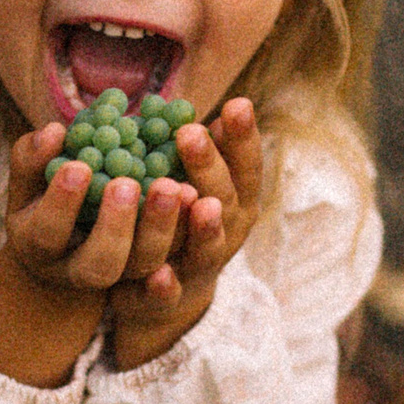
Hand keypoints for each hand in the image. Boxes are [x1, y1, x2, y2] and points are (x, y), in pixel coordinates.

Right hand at [0, 121, 192, 295]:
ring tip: (177, 186)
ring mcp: (122, 273)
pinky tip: (202, 195)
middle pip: (101, 265)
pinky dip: (192, 229)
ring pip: (144, 264)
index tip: (78, 165)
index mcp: (41, 247)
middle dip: (115, 226)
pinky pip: (177, 254)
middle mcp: (80, 270)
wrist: (70, 246)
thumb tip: (54, 131)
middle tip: (128, 183)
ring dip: (162, 228)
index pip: (47, 233)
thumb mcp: (28, 182)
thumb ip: (32, 159)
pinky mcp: (155, 265)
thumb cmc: (43, 198)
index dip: (61, 203)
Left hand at [106, 97, 261, 368]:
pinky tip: (157, 273)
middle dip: (209, 168)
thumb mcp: (198, 186)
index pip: (246, 167)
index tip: (236, 102)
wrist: (167, 300)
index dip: (243, 138)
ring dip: (200, 226)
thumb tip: (209, 101)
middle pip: (223, 200)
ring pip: (205, 248)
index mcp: (236, 203)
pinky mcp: (167, 301)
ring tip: (191, 200)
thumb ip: (204, 152)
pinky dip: (165, 286)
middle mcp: (225, 235)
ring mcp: (199, 269)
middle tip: (189, 133)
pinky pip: (168, 295)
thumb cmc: (183, 223)